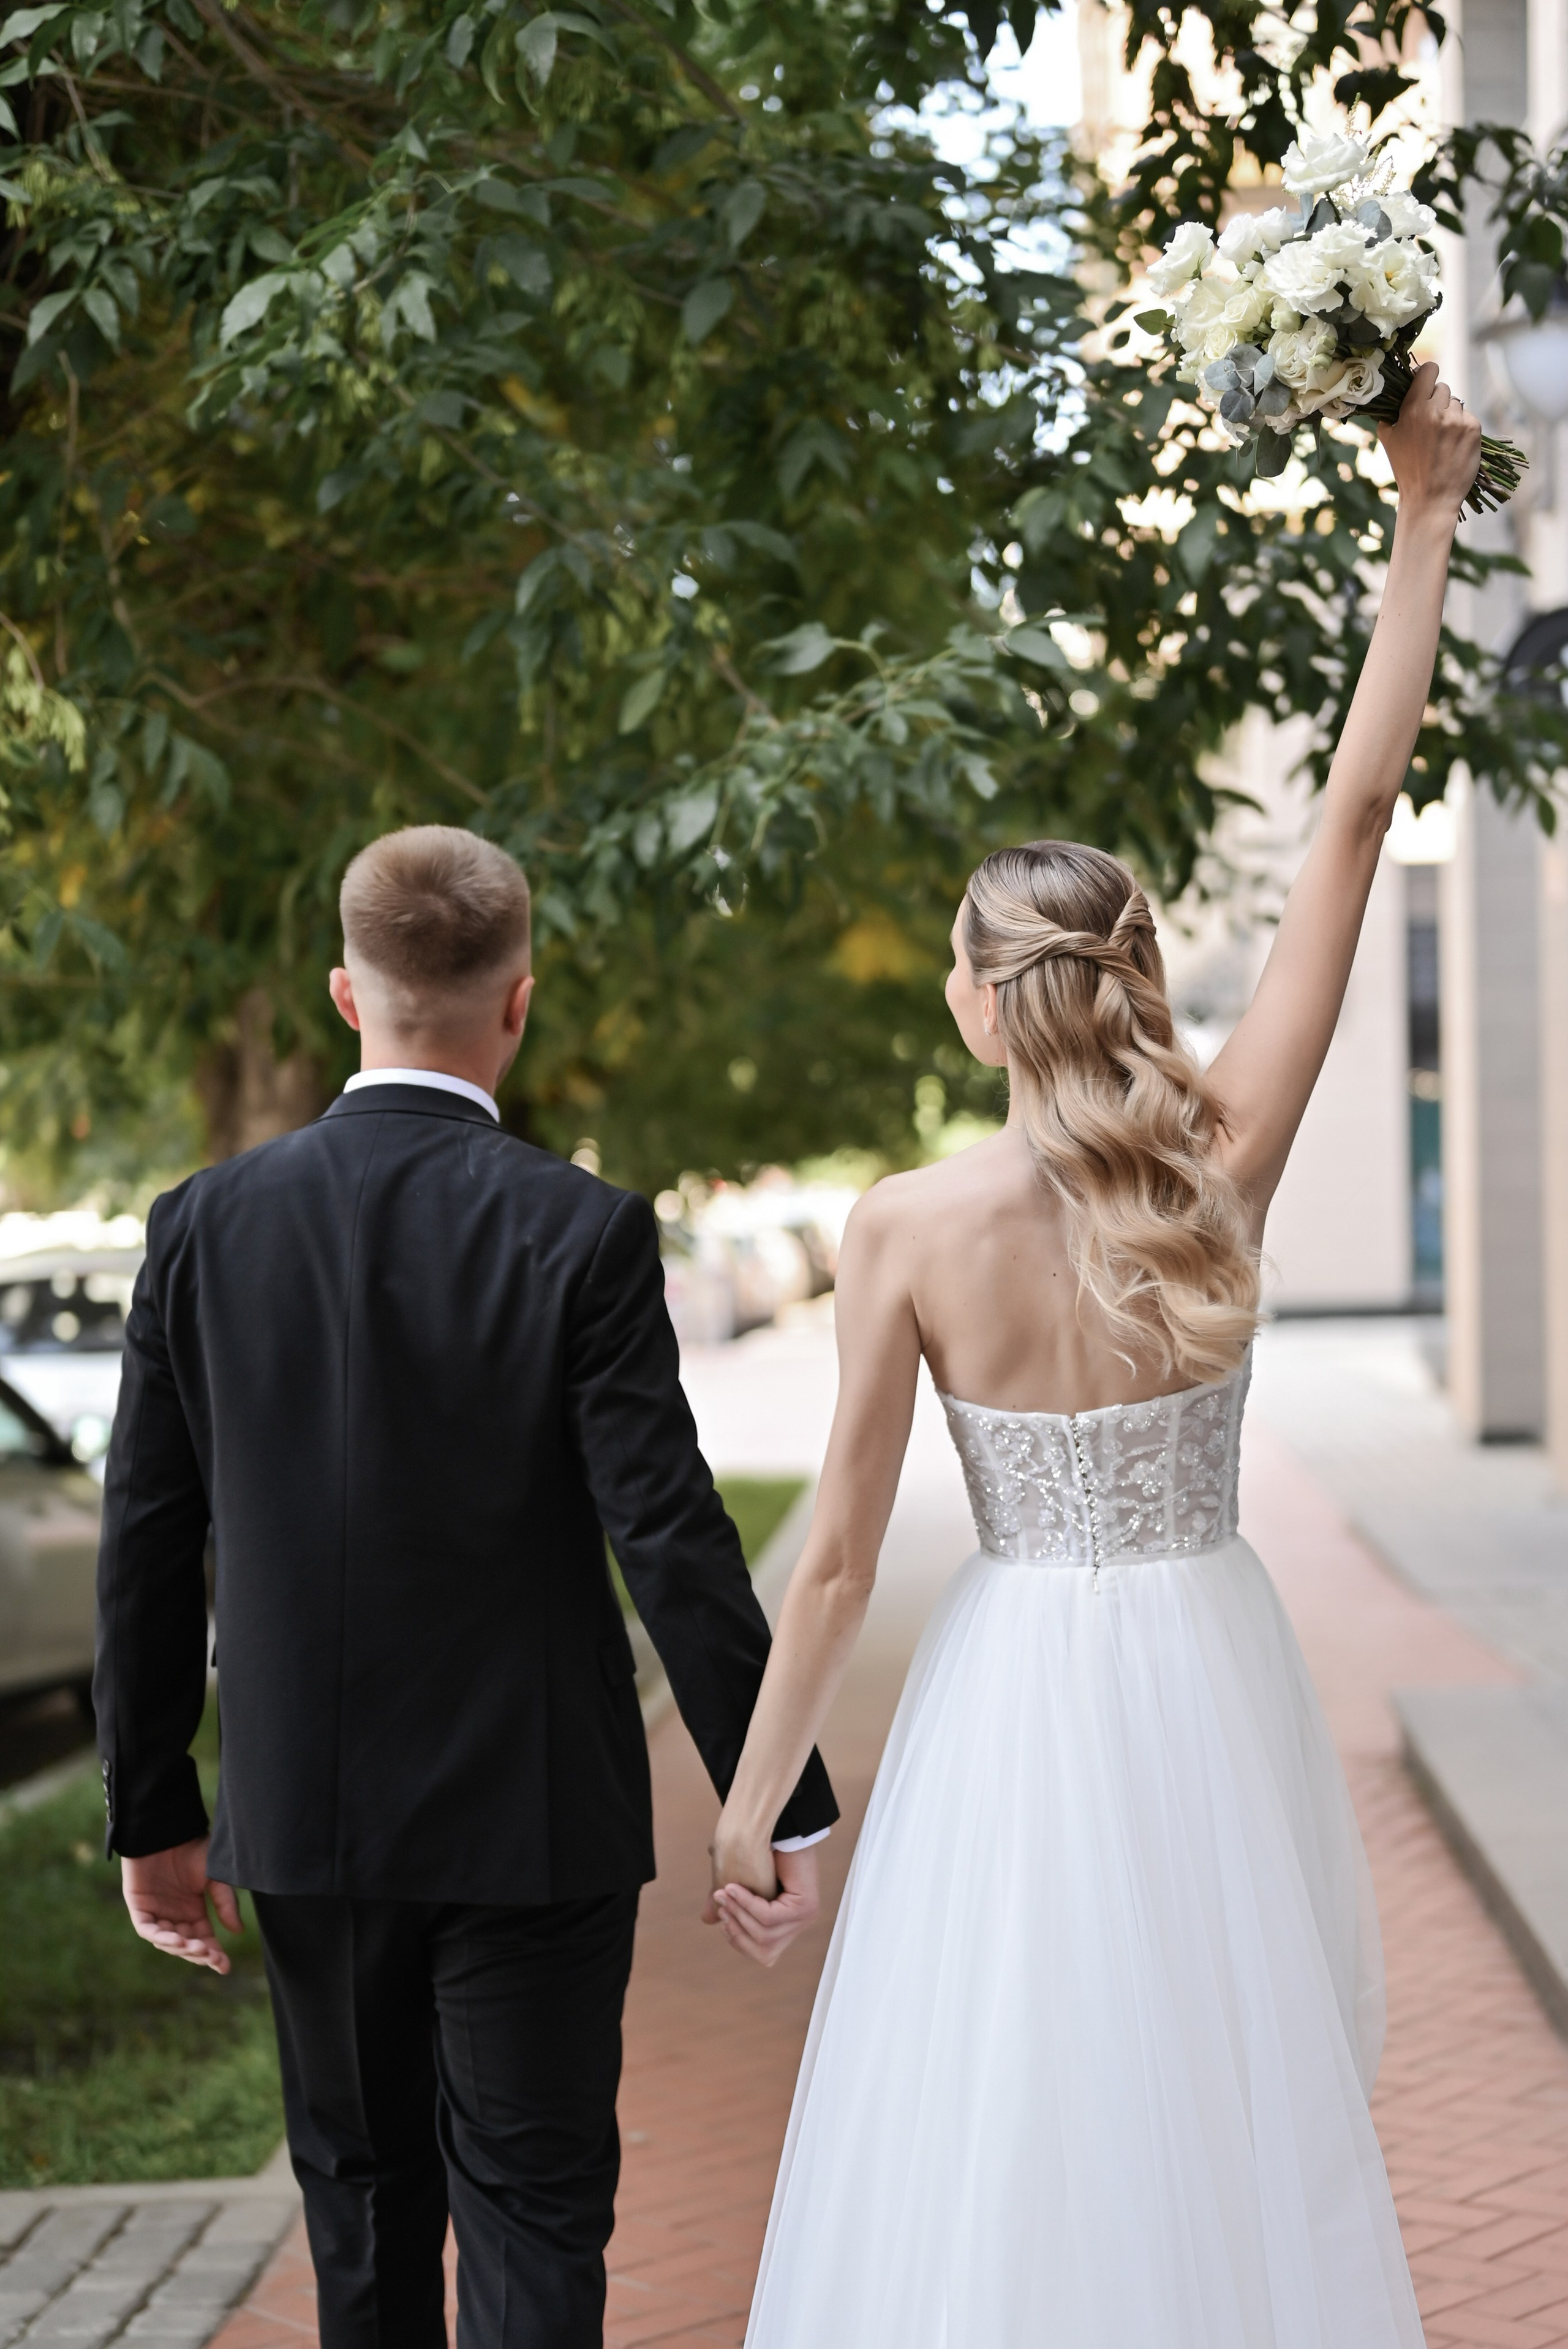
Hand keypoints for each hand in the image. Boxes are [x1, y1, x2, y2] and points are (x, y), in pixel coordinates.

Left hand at [121, 1839, 242, 1973]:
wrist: (168, 1829)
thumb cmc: (192, 1848)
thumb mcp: (215, 1877)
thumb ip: (224, 1902)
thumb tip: (237, 1931)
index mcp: (194, 1912)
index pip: (204, 1940)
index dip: (214, 1955)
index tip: (225, 1966)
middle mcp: (175, 1917)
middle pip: (186, 1946)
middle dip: (198, 1954)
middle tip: (210, 1955)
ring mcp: (156, 1913)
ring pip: (167, 1942)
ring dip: (181, 1948)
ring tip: (195, 1947)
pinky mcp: (139, 1907)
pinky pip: (148, 1929)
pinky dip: (161, 1937)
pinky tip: (177, 1939)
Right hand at [703, 1844, 820, 1968]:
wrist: (777, 1828)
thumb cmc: (759, 1853)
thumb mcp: (738, 1885)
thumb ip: (727, 1904)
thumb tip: (708, 1920)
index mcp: (786, 1926)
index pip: (764, 1954)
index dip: (740, 1943)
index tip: (722, 1920)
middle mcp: (798, 1925)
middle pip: (765, 1951)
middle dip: (737, 1930)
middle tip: (720, 1903)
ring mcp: (805, 1917)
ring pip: (765, 1935)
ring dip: (739, 1913)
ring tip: (723, 1893)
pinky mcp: (806, 1906)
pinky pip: (769, 1917)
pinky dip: (747, 1904)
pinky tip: (734, 1889)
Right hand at [1378, 362, 1482, 520]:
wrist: (1430, 499)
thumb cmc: (1406, 470)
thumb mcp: (1389, 440)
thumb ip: (1391, 413)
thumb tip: (1394, 394)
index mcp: (1413, 409)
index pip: (1429, 370)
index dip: (1427, 374)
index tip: (1426, 383)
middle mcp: (1436, 411)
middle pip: (1442, 387)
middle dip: (1437, 401)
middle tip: (1431, 423)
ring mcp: (1457, 420)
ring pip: (1456, 402)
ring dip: (1450, 414)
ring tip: (1442, 438)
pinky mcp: (1474, 429)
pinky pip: (1468, 417)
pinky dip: (1462, 427)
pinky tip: (1453, 444)